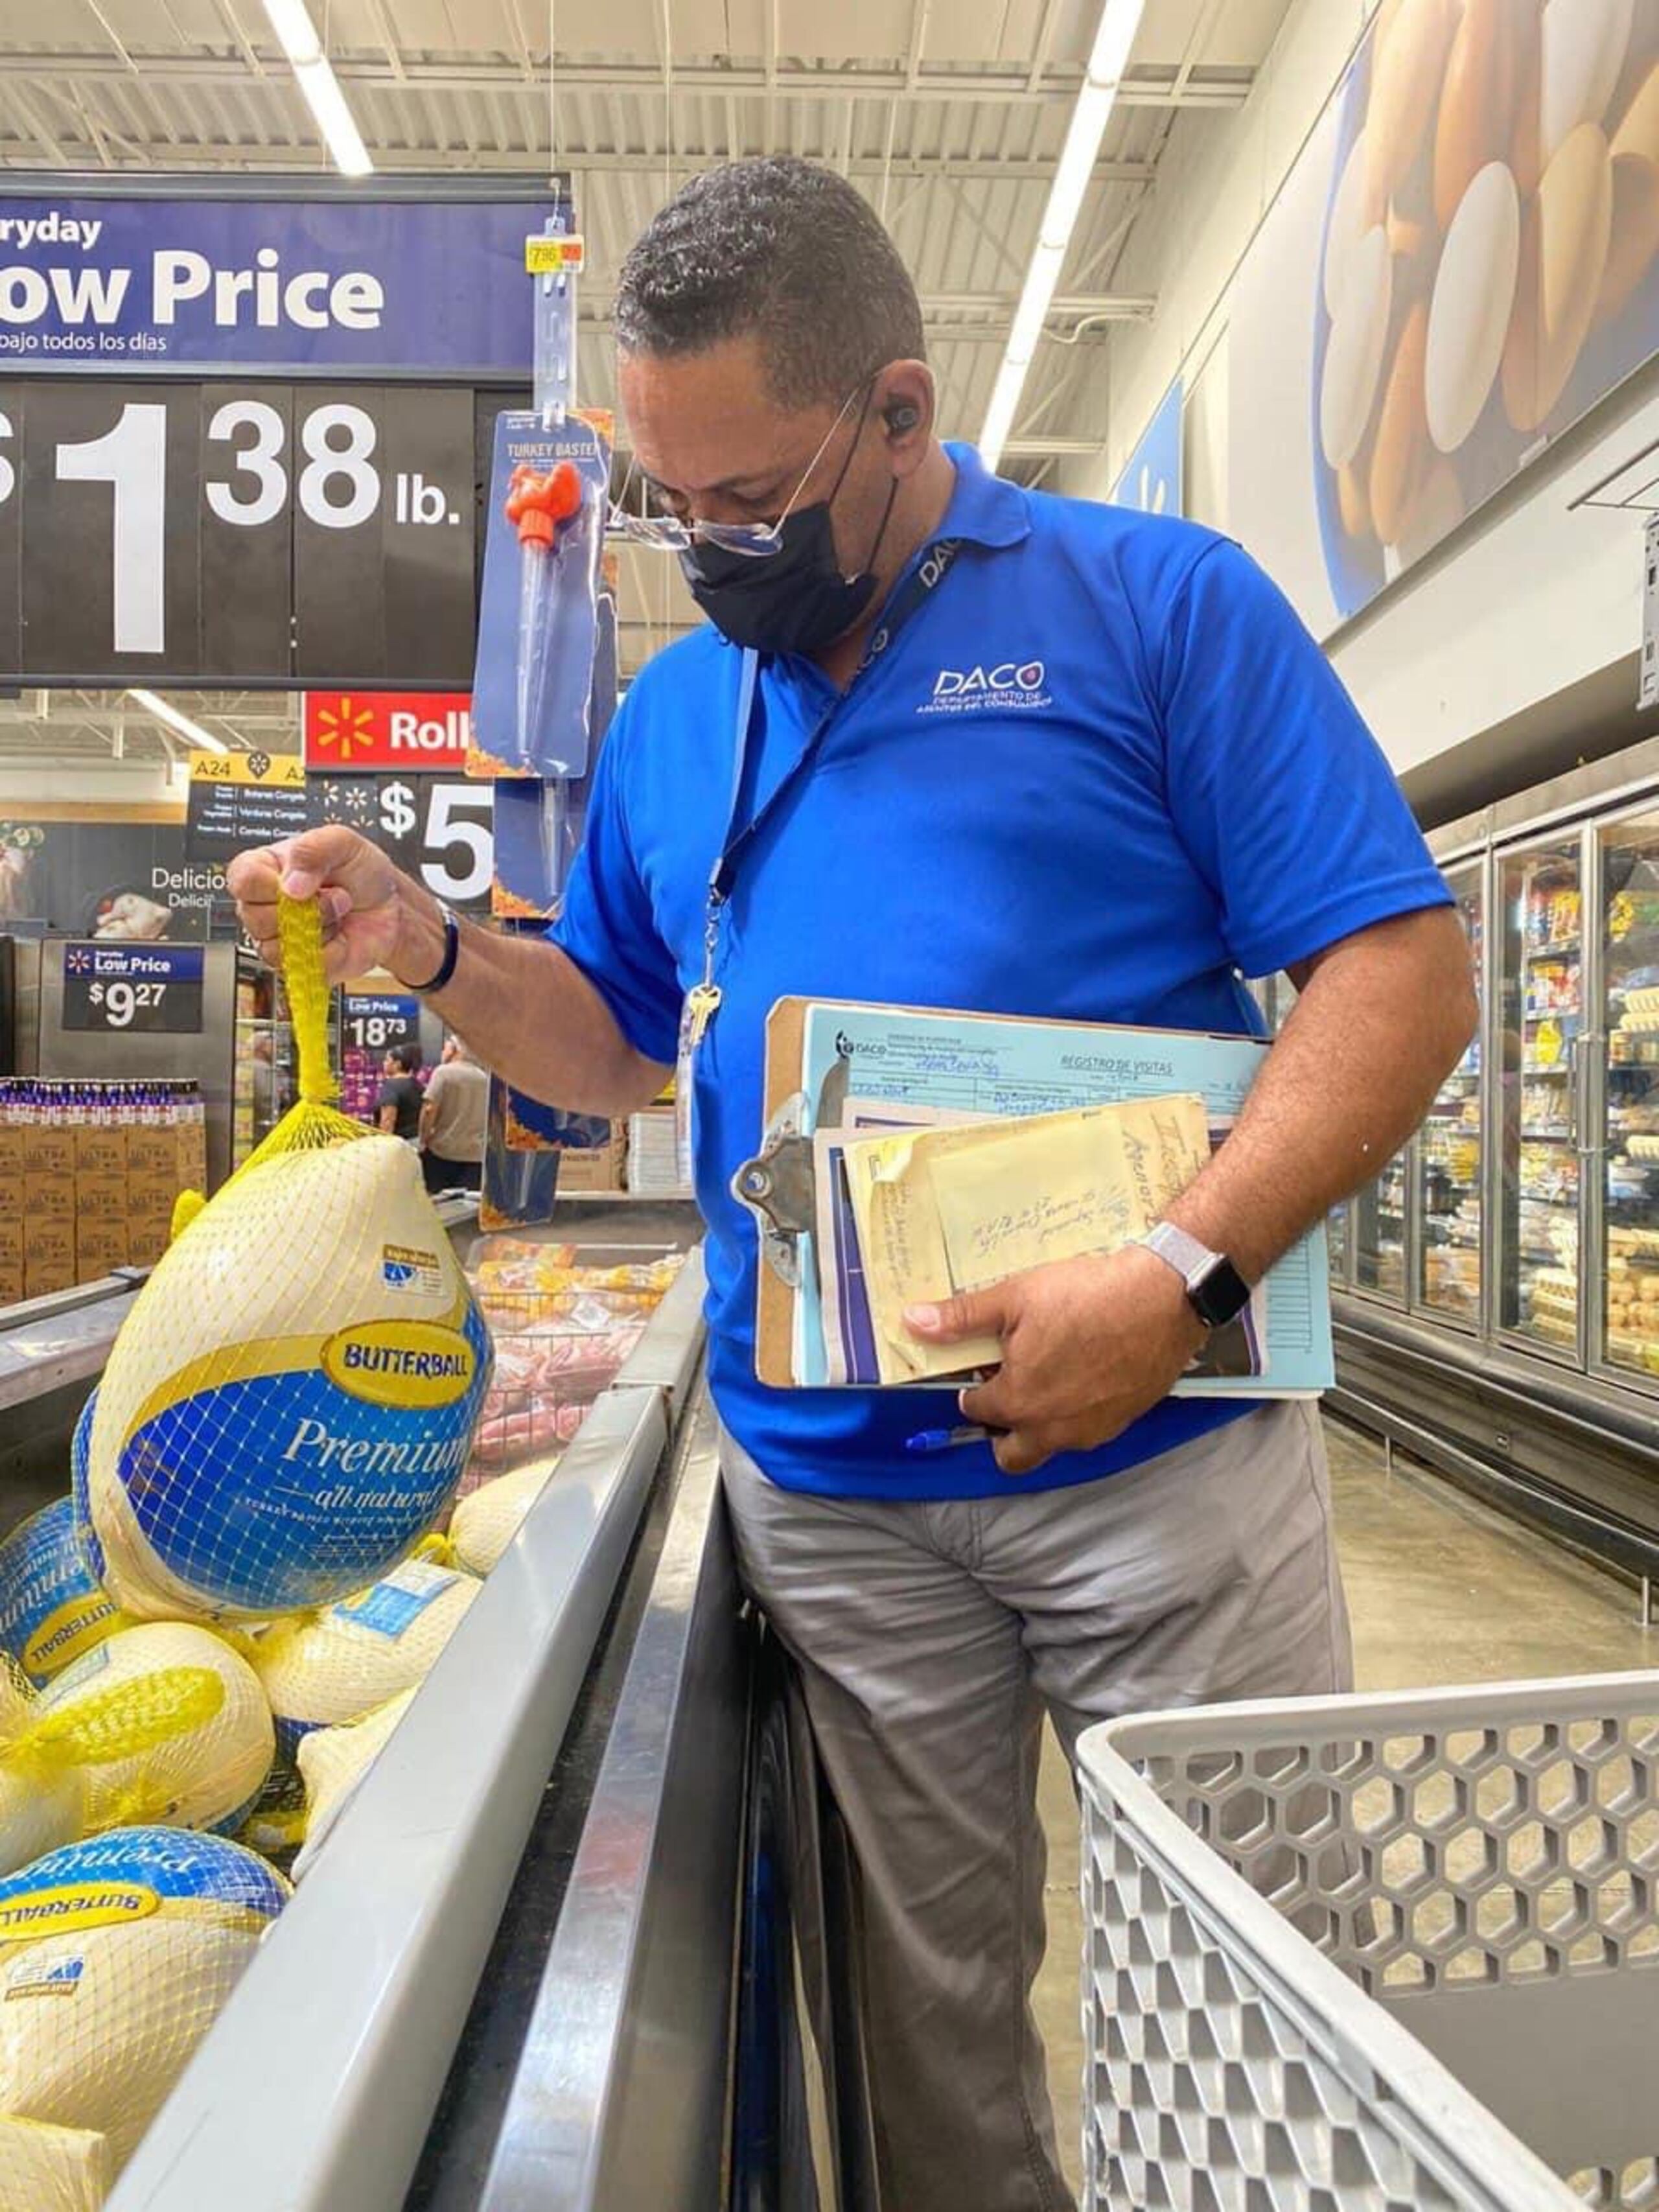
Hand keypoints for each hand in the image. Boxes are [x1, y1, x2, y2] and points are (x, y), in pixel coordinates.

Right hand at [227, 826, 418, 986]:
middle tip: (332, 893)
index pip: (242, 880)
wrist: (391, 905)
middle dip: (304, 907)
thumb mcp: (343, 842)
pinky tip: (338, 935)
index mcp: (265, 869)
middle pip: (254, 918)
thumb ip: (313, 850)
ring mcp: (281, 938)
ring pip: (274, 948)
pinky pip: (304, 968)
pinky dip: (329, 951)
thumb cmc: (361, 871)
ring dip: (318, 928)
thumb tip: (290, 885)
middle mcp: (266, 905)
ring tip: (337, 912)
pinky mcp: (301, 965)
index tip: (295, 882)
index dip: (267, 884)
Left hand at [905, 1245, 1206, 1476]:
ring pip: (1051, 1444)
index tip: (983, 1364)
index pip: (976, 1410)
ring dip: (1040, 1423)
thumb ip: (961, 1318)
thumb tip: (912, 1323)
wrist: (1164, 1297)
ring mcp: (1091, 1431)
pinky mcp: (1124, 1421)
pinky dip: (1076, 1414)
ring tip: (1048, 1375)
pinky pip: (1087, 1431)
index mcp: (1017, 1402)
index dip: (974, 1387)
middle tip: (1007, 1388)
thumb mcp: (1014, 1297)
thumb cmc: (1085, 1295)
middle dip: (1000, 1431)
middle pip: (1011, 1454)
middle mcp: (1052, 1429)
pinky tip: (1084, 1375)